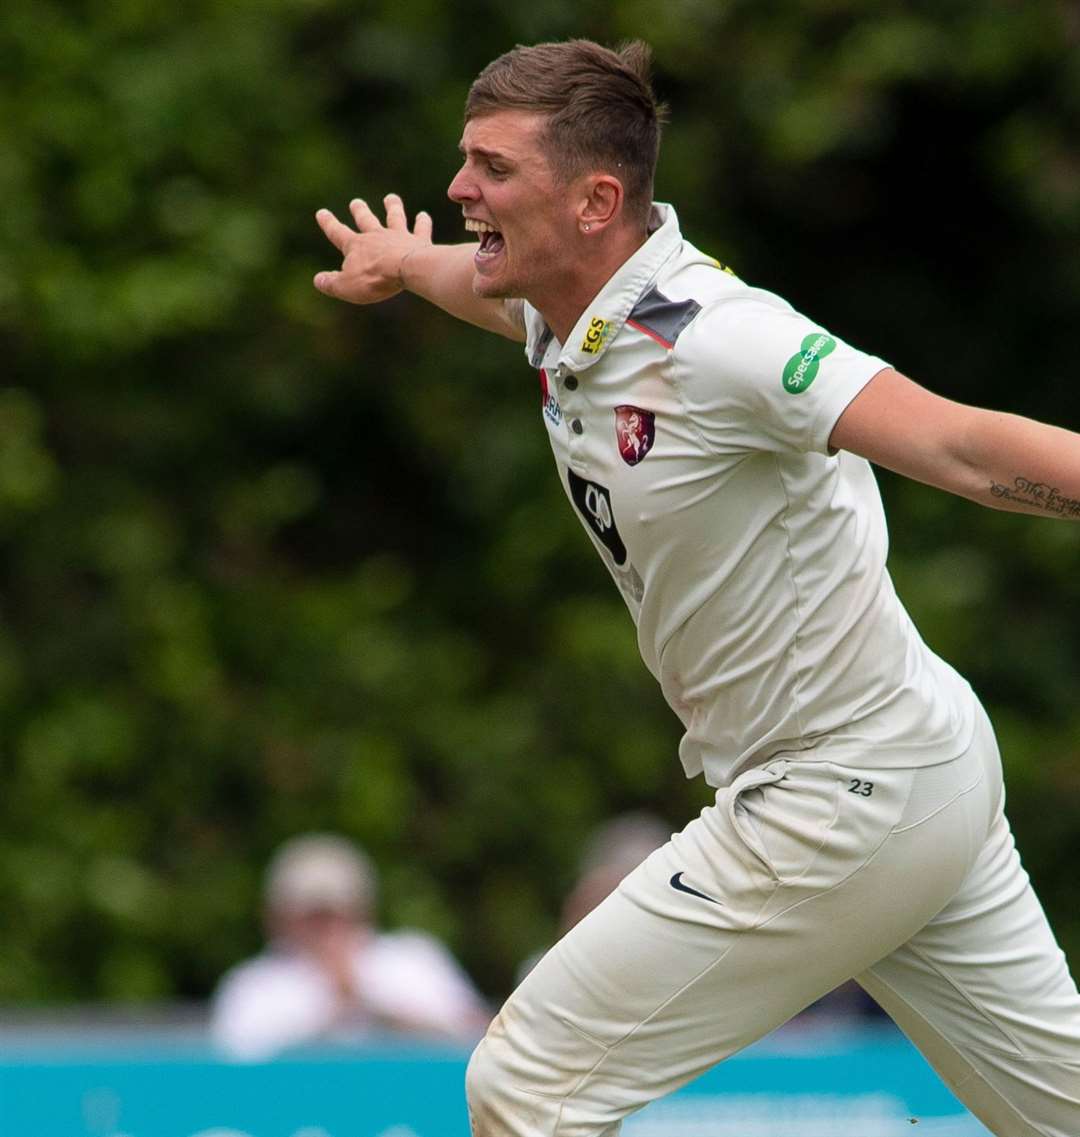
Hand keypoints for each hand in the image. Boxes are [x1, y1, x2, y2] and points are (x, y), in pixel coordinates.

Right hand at [313, 193, 432, 303]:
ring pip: (394, 217)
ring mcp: (399, 236)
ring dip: (392, 207)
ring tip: (391, 197)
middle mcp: (377, 236)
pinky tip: (424, 215)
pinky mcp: (419, 241)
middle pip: (366, 220)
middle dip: (360, 211)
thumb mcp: (346, 286)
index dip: (329, 224)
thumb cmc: (374, 279)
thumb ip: (331, 283)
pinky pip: (421, 229)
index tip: (322, 212)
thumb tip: (318, 280)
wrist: (406, 269)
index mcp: (356, 246)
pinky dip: (422, 222)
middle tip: (356, 202)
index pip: (338, 233)